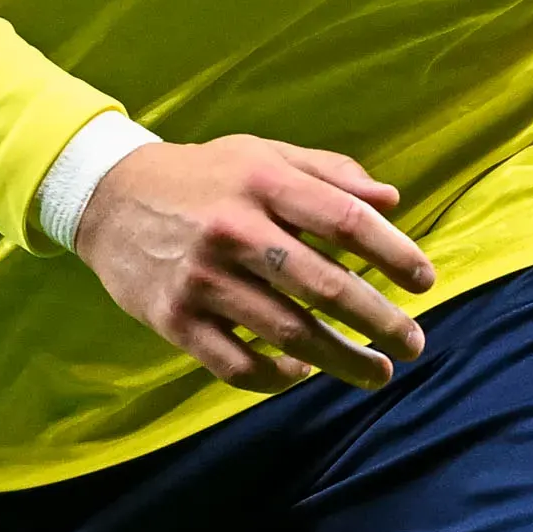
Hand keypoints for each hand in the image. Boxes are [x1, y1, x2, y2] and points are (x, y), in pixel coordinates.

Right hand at [73, 134, 438, 394]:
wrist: (107, 198)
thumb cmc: (203, 175)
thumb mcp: (262, 155)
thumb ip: (329, 174)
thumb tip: (391, 204)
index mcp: (262, 182)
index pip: (344, 221)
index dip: (394, 253)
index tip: (425, 282)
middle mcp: (234, 230)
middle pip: (324, 285)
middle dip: (380, 321)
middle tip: (415, 343)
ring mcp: (202, 279)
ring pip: (287, 333)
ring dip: (342, 360)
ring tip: (378, 373)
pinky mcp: (173, 320)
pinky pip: (236, 364)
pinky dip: (276, 376)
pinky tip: (303, 373)